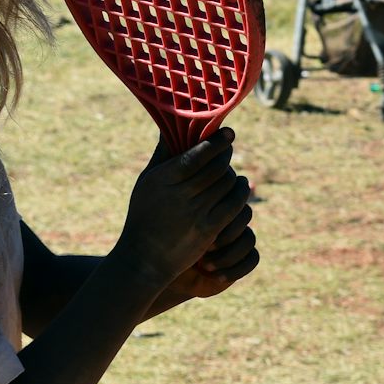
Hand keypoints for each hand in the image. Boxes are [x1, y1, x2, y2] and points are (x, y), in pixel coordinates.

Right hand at [113, 129, 251, 291]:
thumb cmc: (144, 214)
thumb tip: (172, 125)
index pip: (196, 155)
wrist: (145, 258)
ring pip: (227, 185)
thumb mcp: (147, 182)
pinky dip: (239, 194)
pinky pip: (233, 206)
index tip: (229, 133)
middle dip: (226, 156)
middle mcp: (179, 195)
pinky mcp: (208, 230)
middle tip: (227, 150)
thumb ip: (163, 154)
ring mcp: (196, 214)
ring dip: (233, 175)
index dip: (216, 143)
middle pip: (216, 168)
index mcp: (163, 180)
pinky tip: (239, 188)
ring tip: (231, 171)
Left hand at [166, 200, 259, 302]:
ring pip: (249, 238)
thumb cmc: (166, 244)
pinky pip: (253, 258)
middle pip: (244, 214)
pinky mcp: (244, 257)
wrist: (171, 272)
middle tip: (204, 249)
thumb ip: (186, 206)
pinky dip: (235, 269)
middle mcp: (230, 216)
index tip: (198, 233)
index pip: (229, 197)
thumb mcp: (172, 224)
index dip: (218, 215)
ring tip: (205, 267)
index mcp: (214, 201)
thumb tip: (197, 185)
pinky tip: (216, 277)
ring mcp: (239, 237)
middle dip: (225, 235)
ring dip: (228, 255)